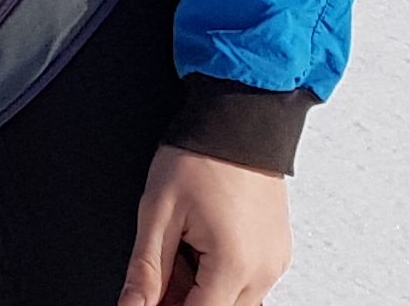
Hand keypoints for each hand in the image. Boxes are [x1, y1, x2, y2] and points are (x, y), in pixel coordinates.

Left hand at [118, 145, 290, 305]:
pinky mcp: (276, 250)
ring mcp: (275, 260)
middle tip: (159, 271)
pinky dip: (220, 276)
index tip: (147, 300)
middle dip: (182, 299)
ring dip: (202, 290)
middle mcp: (264, 269)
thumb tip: (132, 305)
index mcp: (235, 265)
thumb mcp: (158, 213)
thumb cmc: (202, 156)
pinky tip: (198, 246)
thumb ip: (146, 270)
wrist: (239, 121)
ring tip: (179, 250)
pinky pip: (248, 281)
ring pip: (234, 300)